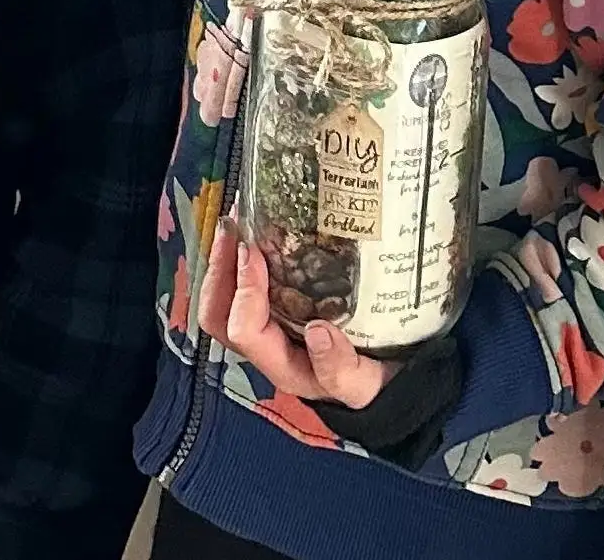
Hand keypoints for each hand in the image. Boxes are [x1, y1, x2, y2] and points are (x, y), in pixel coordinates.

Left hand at [198, 221, 394, 408]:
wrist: (385, 380)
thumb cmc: (372, 381)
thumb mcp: (365, 383)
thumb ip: (342, 369)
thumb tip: (318, 334)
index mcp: (282, 365)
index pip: (244, 331)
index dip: (244, 292)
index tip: (255, 252)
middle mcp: (265, 348)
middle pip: (217, 315)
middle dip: (218, 270)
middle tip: (232, 227)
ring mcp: (266, 327)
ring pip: (222, 300)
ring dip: (222, 260)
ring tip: (233, 220)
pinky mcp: (275, 310)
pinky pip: (240, 287)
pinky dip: (237, 258)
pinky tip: (250, 228)